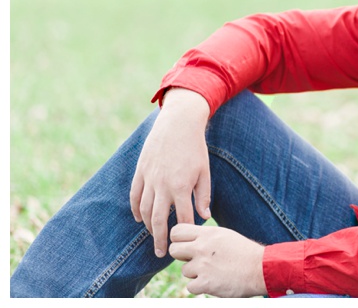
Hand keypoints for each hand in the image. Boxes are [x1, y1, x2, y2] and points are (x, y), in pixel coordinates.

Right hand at [129, 87, 211, 256]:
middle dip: (160, 239)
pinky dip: (135, 209)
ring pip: (144, 210)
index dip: (184, 232)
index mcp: (181, 186)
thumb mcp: (205, 171)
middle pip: (158, 220)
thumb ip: (203, 196)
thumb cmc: (195, 148)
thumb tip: (204, 217)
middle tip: (162, 253)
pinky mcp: (140, 171)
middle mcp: (162, 185)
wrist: (178, 123)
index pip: (182, 218)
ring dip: (148, 226)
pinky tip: (139, 219)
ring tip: (154, 236)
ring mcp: (149, 178)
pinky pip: (134, 195)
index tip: (185, 242)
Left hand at [169, 224, 266, 296]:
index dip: (178, 239)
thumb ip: (206, 237)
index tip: (185, 245)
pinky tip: (214, 281)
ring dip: (195, 273)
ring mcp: (203, 266)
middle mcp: (202, 248)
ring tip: (213, 271)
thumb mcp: (225, 236)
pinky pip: (191, 286)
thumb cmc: (244, 252)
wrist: (260, 268)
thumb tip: (188, 241)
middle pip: (174, 250)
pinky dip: (201, 286)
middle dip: (182, 256)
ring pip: (184, 270)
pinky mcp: (205, 283)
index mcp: (208, 233)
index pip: (176, 231)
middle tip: (195, 260)